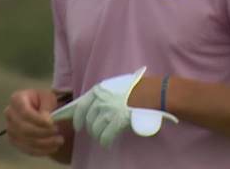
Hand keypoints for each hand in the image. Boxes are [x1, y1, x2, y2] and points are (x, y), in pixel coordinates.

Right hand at [5, 89, 64, 155]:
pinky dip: (42, 150)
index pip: (25, 113)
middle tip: (57, 131)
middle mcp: (10, 114)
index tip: (52, 123)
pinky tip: (54, 147)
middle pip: (24, 128)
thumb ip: (46, 107)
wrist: (41, 110)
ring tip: (59, 140)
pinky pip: (27, 149)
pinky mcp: (14, 141)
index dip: (38, 120)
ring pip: (26, 140)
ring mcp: (10, 129)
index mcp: (17, 99)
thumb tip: (45, 120)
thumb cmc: (44, 101)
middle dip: (43, 132)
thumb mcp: (48, 98)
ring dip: (45, 143)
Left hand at [52, 67, 177, 147]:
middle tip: (95, 133)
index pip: (80, 106)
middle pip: (88, 120)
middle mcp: (100, 100)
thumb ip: (104, 94)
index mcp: (98, 90)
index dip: (76, 118)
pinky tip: (108, 144)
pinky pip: (105, 136)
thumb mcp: (116, 85)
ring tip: (103, 138)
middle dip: (91, 128)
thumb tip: (94, 107)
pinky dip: (106, 142)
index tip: (77, 126)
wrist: (152, 93)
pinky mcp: (116, 122)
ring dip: (99, 136)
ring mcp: (108, 111)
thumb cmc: (137, 88)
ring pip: (95, 130)